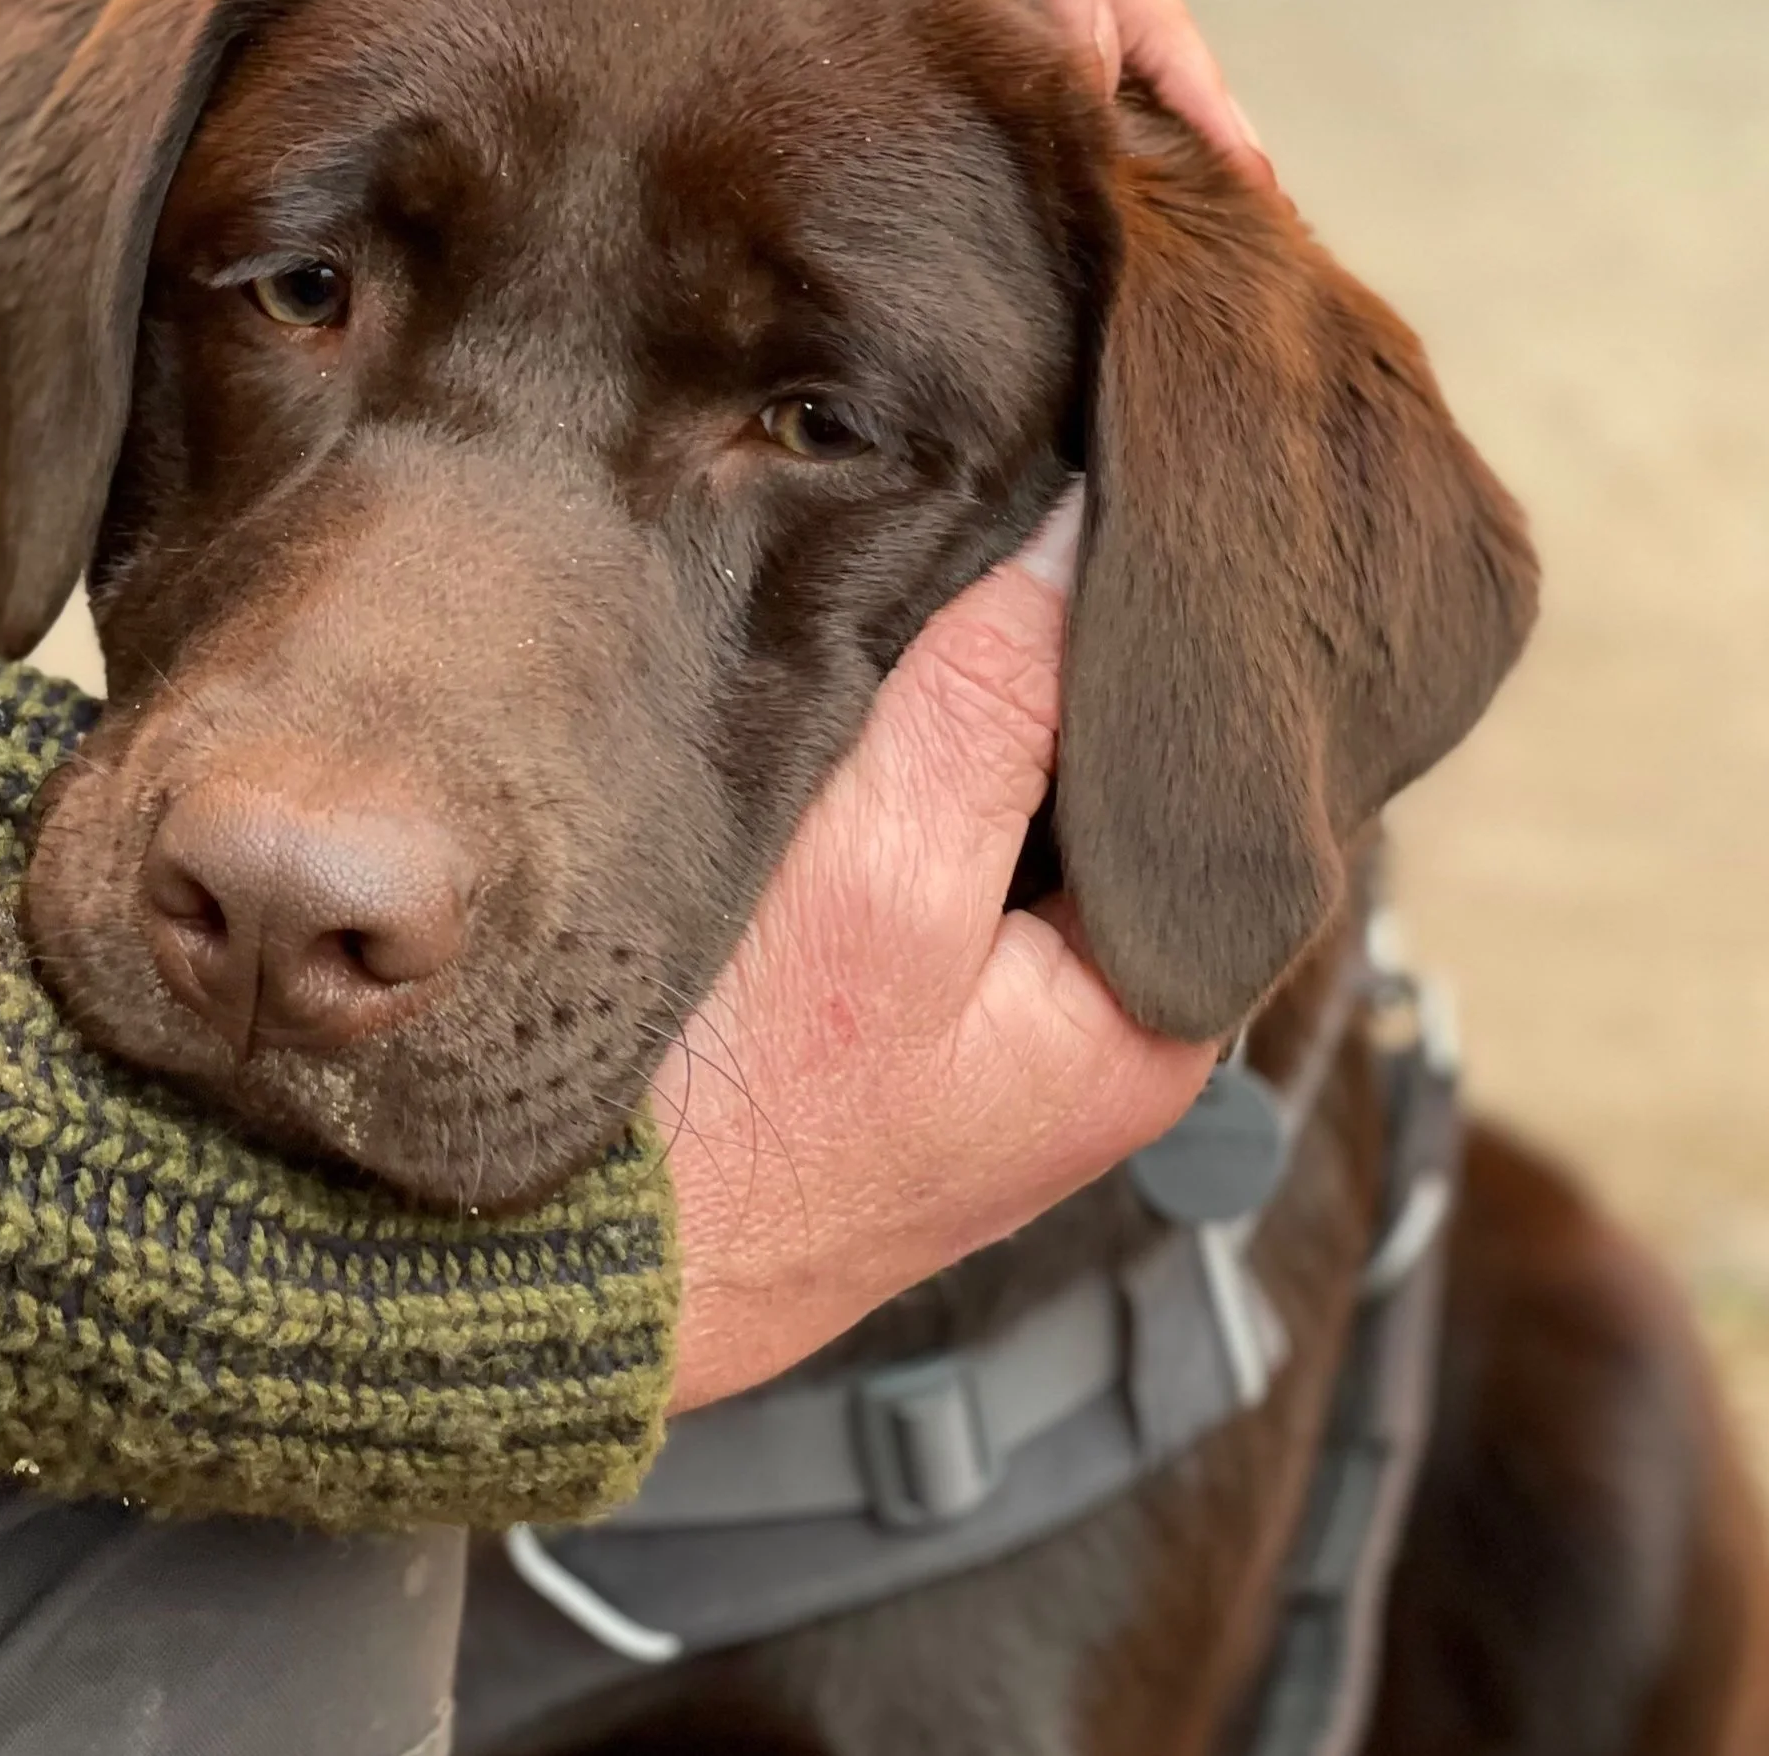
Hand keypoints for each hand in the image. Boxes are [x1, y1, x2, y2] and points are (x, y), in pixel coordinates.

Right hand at [655, 506, 1212, 1412]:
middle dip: (1058, 651)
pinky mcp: (916, 1010)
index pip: (1200, 755)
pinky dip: (922, 765)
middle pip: (1115, 774)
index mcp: (1159, 1007)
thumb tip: (1082, 523)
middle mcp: (1111, 1017)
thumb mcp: (883, 878)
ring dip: (981, 700)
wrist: (568, 1281)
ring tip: (923, 573)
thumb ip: (992, 699)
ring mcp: (1012, 1020)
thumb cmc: (732, 1114)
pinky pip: (954, 843)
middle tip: (986, 506)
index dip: (1139, 616)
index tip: (1079, 487)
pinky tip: (867, 695)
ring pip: (1028, 799)